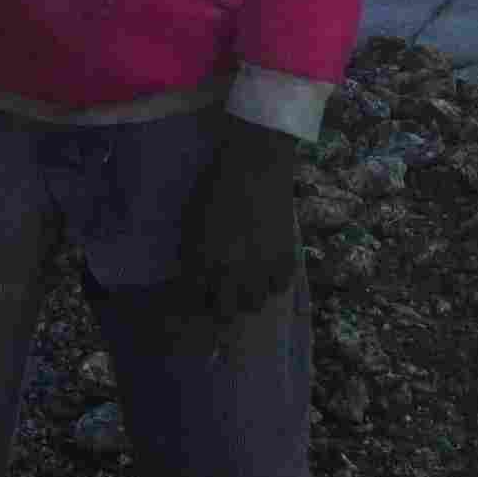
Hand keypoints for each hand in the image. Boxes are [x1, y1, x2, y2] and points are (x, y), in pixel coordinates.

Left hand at [174, 120, 308, 323]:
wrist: (255, 163)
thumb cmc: (216, 185)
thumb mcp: (191, 219)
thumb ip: (192, 251)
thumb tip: (195, 271)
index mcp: (201, 260)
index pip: (193, 300)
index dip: (195, 296)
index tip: (199, 290)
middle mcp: (229, 272)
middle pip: (225, 313)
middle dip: (221, 304)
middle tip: (223, 289)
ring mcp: (260, 268)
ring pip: (255, 304)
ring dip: (248, 293)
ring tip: (248, 278)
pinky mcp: (286, 258)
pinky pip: (280, 286)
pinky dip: (273, 280)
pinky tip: (268, 265)